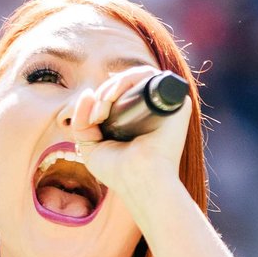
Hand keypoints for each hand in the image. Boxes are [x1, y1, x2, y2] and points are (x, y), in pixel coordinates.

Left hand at [68, 67, 192, 217]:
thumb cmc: (117, 171)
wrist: (139, 181)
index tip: (92, 118)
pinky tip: (117, 95)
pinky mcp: (176, 103)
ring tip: (105, 104)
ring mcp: (165, 105)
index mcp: (136, 118)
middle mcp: (152, 109)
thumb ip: (81, 120)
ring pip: (138, 75)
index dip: (102, 95)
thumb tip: (88, 91)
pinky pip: (152, 76)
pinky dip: (132, 78)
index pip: (119, 91)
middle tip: (97, 116)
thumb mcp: (89, 145)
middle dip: (105, 92)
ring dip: (115, 84)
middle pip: (126, 81)